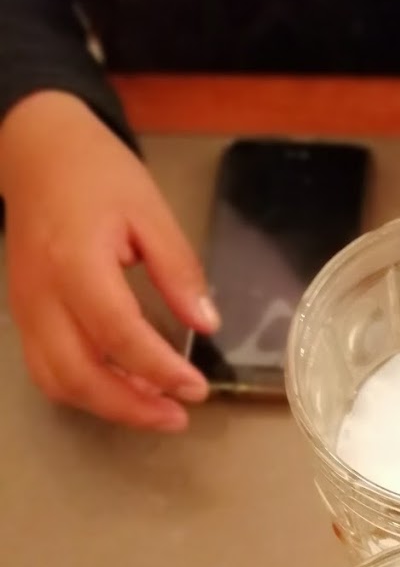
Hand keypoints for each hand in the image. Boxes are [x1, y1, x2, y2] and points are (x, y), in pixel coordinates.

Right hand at [1, 91, 216, 429]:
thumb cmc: (97, 173)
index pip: (118, 333)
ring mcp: (27, 309)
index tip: (198, 388)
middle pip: (79, 374)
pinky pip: (48, 368)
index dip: (160, 369)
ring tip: (157, 408)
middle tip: (179, 415)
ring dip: (107, 406)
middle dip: (132, 406)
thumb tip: (207, 324)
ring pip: (58, 381)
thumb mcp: (151, 211)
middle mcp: (43, 294)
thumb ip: (178, 270)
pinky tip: (124, 388)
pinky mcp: (25, 315)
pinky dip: (85, 390)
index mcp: (76, 262)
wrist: (37, 151)